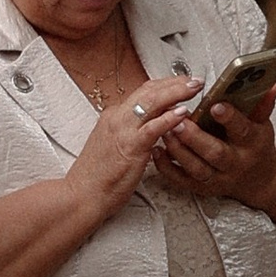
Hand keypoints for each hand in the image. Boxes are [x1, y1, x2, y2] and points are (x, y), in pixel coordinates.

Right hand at [69, 73, 202, 225]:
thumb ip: (132, 133)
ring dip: (176, 93)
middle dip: (175, 83)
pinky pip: (153, 127)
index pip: (143, 92)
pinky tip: (183, 113)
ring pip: (152, 102)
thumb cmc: (97, 178)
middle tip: (194, 81)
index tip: (182, 83)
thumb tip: (153, 126)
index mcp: (114, 117)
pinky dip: (170, 118)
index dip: (166, 85)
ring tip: (194, 88)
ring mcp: (123, 130)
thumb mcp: (114, 146)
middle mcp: (117, 118)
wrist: (81, 195)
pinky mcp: (131, 146)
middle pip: (149, 90)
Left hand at [153, 87, 275, 212]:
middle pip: (215, 153)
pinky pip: (181, 180)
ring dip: (178, 150)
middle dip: (195, 138)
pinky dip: (166, 168)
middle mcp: (235, 164)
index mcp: (252, 144)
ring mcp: (217, 178)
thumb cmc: (256, 145)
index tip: (215, 105)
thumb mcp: (262, 125)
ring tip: (165, 130)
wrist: (258, 179)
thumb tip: (271, 84)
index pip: (242, 130)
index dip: (229, 118)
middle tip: (178, 121)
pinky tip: (157, 151)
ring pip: (196, 168)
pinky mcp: (202, 188)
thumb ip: (262, 105)